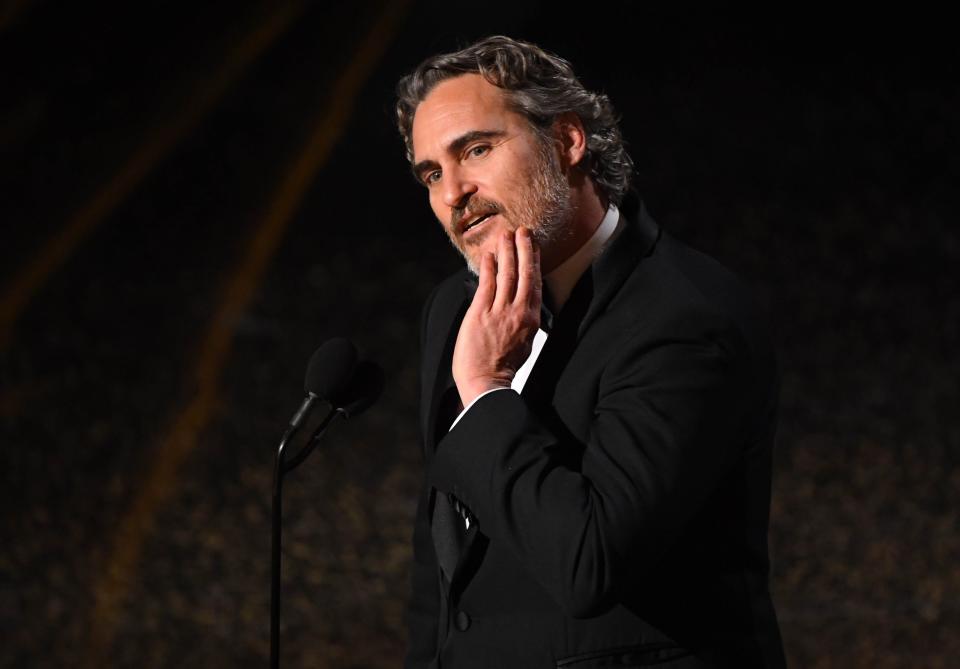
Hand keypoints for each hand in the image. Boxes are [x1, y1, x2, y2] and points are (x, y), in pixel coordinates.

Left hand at [452, 227, 541, 406]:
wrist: (486, 383)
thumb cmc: (503, 367)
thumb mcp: (524, 342)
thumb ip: (525, 321)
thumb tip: (523, 307)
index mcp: (531, 319)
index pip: (535, 283)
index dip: (534, 261)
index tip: (534, 246)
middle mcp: (518, 312)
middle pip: (524, 273)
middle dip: (524, 249)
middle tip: (523, 230)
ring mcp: (499, 312)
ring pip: (506, 274)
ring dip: (506, 252)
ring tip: (505, 235)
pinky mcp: (480, 314)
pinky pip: (486, 285)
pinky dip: (488, 268)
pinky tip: (488, 255)